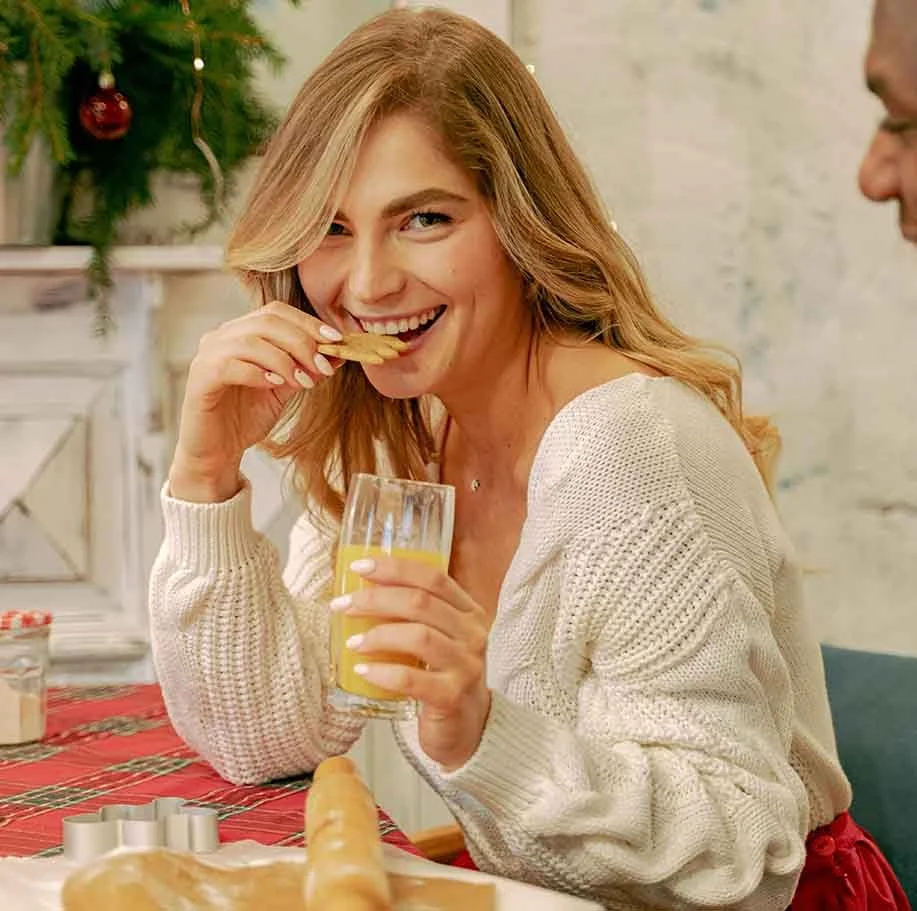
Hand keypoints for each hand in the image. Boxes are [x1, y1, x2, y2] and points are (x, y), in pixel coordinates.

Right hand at [170, 301, 343, 500]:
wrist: (218, 452)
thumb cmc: (247, 418)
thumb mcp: (285, 388)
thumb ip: (306, 368)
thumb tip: (338, 354)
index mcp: (242, 332)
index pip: (278, 312)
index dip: (309, 323)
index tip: (337, 341)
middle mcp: (222, 337)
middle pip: (267, 322)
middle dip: (302, 343)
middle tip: (323, 366)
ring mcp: (208, 355)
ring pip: (250, 341)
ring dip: (284, 360)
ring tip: (303, 382)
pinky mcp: (199, 378)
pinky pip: (230, 366)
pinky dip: (258, 374)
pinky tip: (274, 385)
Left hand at [331, 555, 491, 770]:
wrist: (469, 729)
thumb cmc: (445, 677)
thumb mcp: (441, 638)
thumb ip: (417, 615)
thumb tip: (364, 590)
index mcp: (469, 612)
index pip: (433, 578)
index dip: (395, 568)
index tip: (360, 567)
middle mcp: (473, 635)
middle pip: (421, 603)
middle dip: (376, 599)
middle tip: (344, 604)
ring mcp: (465, 666)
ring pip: (418, 636)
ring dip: (378, 635)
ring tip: (352, 642)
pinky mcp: (451, 697)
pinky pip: (411, 679)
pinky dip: (382, 672)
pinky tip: (362, 670)